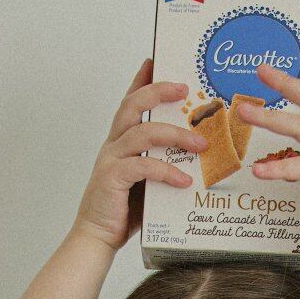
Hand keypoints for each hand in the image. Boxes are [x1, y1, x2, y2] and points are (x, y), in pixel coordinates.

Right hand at [71, 58, 208, 253]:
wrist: (97, 239)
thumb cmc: (124, 211)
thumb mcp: (148, 181)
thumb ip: (163, 162)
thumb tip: (199, 152)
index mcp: (120, 141)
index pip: (130, 101)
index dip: (142, 79)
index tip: (156, 59)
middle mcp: (113, 144)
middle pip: (133, 105)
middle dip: (159, 91)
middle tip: (185, 89)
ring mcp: (110, 159)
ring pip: (143, 133)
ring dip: (176, 135)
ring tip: (202, 143)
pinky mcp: (112, 178)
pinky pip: (143, 166)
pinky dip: (166, 171)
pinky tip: (184, 180)